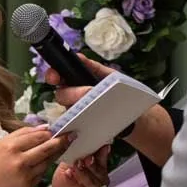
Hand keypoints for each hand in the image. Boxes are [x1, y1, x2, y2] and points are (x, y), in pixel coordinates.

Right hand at [0, 125, 68, 186]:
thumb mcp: (0, 144)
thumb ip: (21, 134)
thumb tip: (44, 128)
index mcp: (10, 146)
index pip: (38, 136)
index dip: (51, 132)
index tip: (62, 128)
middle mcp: (19, 160)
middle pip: (47, 148)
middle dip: (61, 141)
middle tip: (72, 136)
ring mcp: (24, 175)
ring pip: (47, 161)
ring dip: (56, 154)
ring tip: (63, 147)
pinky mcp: (27, 186)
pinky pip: (41, 173)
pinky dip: (44, 167)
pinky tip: (46, 162)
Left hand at [47, 145, 109, 186]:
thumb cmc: (64, 181)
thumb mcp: (69, 164)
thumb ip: (76, 154)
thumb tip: (80, 141)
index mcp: (98, 169)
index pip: (103, 159)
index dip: (102, 152)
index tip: (100, 145)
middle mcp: (101, 181)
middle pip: (100, 171)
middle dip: (92, 164)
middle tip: (85, 157)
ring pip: (93, 182)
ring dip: (83, 174)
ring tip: (74, 167)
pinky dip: (76, 183)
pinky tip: (69, 175)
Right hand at [50, 54, 175, 167]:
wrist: (133, 116)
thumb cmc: (120, 93)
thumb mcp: (109, 77)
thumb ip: (93, 68)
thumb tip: (78, 57)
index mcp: (75, 82)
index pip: (56, 77)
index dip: (52, 75)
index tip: (55, 77)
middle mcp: (72, 98)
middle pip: (61, 95)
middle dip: (72, 93)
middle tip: (87, 92)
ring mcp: (75, 115)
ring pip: (68, 112)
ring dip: (79, 109)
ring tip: (94, 107)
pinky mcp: (81, 130)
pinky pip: (75, 129)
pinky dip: (82, 126)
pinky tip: (94, 121)